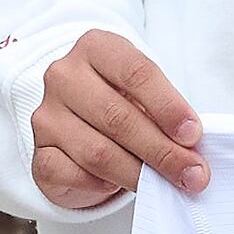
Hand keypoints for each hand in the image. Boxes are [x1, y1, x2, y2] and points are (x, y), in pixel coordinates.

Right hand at [32, 29, 206, 209]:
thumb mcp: (145, 93)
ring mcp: (46, 116)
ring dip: (139, 174)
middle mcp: (64, 76)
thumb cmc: (123, 101)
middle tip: (192, 174)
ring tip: (167, 185)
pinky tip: (120, 185)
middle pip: (117, 117)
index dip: (168, 107)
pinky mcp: (39, 154)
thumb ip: (165, 115)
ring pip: (97, 152)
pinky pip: (74, 175)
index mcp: (95, 48)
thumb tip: (191, 152)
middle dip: (161, 151)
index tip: (193, 135)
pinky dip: (103, 185)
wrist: (81, 121)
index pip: (136, 73)